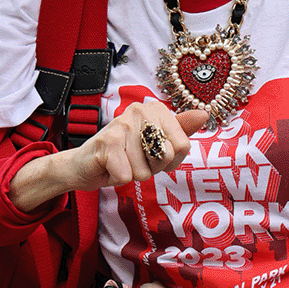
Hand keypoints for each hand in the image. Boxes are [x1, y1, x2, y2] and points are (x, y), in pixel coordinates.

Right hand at [9, 100, 210, 210]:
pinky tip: (110, 167)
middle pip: (167, 156)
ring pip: (146, 170)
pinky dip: (118, 178)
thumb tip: (204, 114)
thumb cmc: (125, 155)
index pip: (183, 146)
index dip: (170, 161)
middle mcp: (141, 111)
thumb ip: (180, 130)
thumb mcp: (156, 143)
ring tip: (121, 162)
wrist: (84, 165)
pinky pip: (128, 175)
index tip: (153, 156)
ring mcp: (122, 125)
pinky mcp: (107, 142)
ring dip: (133, 174)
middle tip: (134, 160)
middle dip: (152, 168)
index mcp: (156, 109)